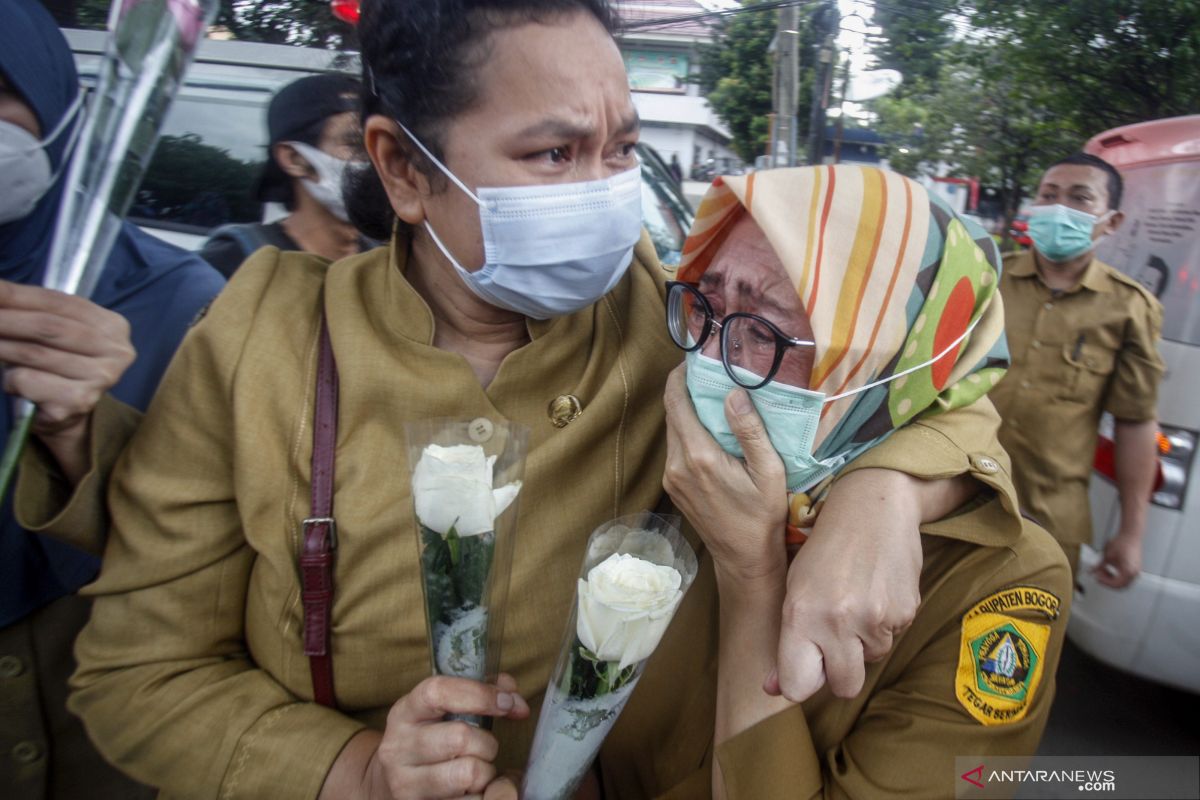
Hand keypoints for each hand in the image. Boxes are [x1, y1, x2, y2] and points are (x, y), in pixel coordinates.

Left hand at [0, 280, 134, 484]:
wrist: (68, 412)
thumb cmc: (57, 365)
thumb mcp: (54, 331)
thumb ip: (32, 310)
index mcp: (113, 326)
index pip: (60, 302)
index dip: (19, 295)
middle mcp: (115, 352)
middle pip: (49, 327)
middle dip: (7, 319)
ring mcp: (100, 378)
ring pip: (35, 354)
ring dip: (1, 347)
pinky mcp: (78, 401)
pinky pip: (29, 380)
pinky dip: (11, 379)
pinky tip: (17, 384)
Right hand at [325, 673, 529, 799]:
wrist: (385, 782)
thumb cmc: (428, 739)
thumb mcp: (442, 710)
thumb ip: (481, 694)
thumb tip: (515, 702)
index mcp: (405, 712)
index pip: (439, 692)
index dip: (479, 695)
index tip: (506, 703)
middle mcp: (398, 746)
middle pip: (460, 738)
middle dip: (487, 743)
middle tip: (485, 748)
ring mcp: (404, 782)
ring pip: (467, 774)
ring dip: (485, 773)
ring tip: (478, 770)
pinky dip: (481, 796)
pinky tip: (472, 791)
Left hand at [661, 364, 787, 584]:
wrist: (744, 558)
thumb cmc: (762, 516)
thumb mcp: (768, 472)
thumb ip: (749, 431)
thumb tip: (733, 393)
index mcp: (699, 456)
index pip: (676, 403)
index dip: (680, 377)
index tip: (694, 361)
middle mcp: (677, 465)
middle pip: (672, 414)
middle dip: (686, 391)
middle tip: (710, 375)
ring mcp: (671, 478)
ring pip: (672, 431)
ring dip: (687, 412)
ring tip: (713, 399)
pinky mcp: (673, 487)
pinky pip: (675, 449)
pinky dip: (688, 433)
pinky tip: (710, 431)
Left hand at [767, 469, 924, 700]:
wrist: (873, 506)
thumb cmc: (826, 549)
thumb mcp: (795, 589)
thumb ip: (788, 641)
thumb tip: (775, 691)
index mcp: (800, 614)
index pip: (798, 685)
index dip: (802, 684)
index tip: (805, 672)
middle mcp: (836, 621)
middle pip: (844, 687)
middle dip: (840, 673)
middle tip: (836, 640)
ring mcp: (874, 618)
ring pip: (871, 660)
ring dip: (864, 642)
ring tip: (857, 600)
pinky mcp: (906, 612)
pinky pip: (893, 637)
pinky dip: (885, 623)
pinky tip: (877, 591)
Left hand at [1094, 531, 1141, 588]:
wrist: (1131, 535)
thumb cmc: (1122, 543)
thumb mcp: (1107, 556)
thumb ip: (1099, 566)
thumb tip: (1092, 572)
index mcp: (1128, 571)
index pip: (1115, 584)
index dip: (1104, 582)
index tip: (1096, 577)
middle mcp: (1134, 574)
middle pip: (1119, 586)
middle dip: (1107, 582)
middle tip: (1098, 575)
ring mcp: (1136, 572)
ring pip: (1122, 583)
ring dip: (1111, 579)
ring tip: (1102, 570)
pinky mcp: (1134, 569)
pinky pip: (1125, 578)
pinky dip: (1115, 576)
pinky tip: (1108, 569)